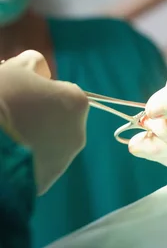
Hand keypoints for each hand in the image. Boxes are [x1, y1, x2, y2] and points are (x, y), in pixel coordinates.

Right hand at [0, 51, 87, 193]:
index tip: (21, 94)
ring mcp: (63, 162)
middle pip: (59, 119)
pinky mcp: (45, 184)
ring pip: (50, 144)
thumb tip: (40, 74)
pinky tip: (8, 153)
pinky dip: (26, 160)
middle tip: (13, 114)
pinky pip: (38, 165)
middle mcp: (78, 133)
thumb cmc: (4, 98)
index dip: (41, 90)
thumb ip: (34, 63)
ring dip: (34, 139)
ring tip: (8, 135)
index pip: (62, 91)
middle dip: (40, 116)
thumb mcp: (17, 67)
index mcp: (77, 102)